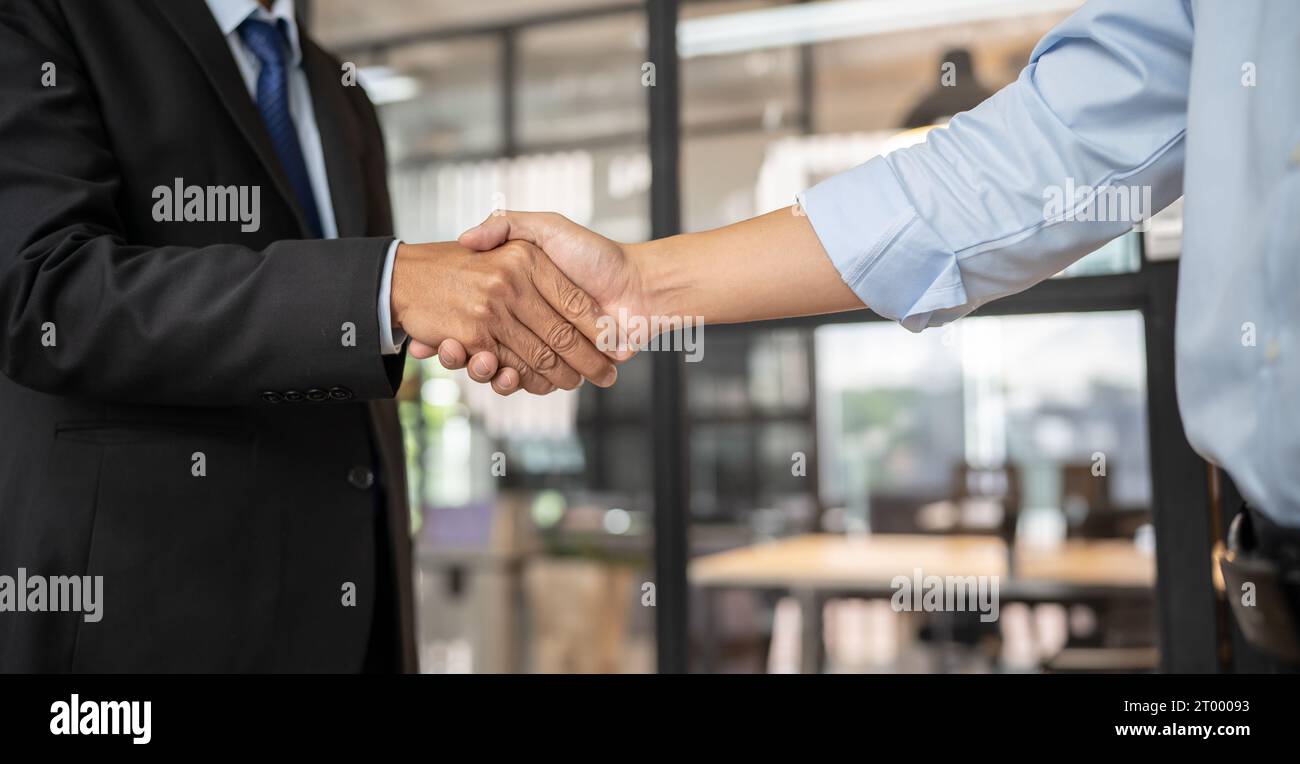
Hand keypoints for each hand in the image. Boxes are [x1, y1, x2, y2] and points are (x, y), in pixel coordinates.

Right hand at [413, 212, 647, 393]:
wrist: (640, 290)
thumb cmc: (596, 255)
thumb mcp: (548, 228)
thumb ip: (508, 225)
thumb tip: (465, 238)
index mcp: (517, 291)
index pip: (474, 312)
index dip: (449, 323)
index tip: (429, 331)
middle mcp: (525, 319)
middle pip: (481, 343)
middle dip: (459, 352)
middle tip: (445, 350)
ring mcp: (541, 345)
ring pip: (499, 365)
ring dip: (483, 370)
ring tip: (476, 362)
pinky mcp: (558, 368)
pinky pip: (528, 381)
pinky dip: (513, 383)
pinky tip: (504, 376)